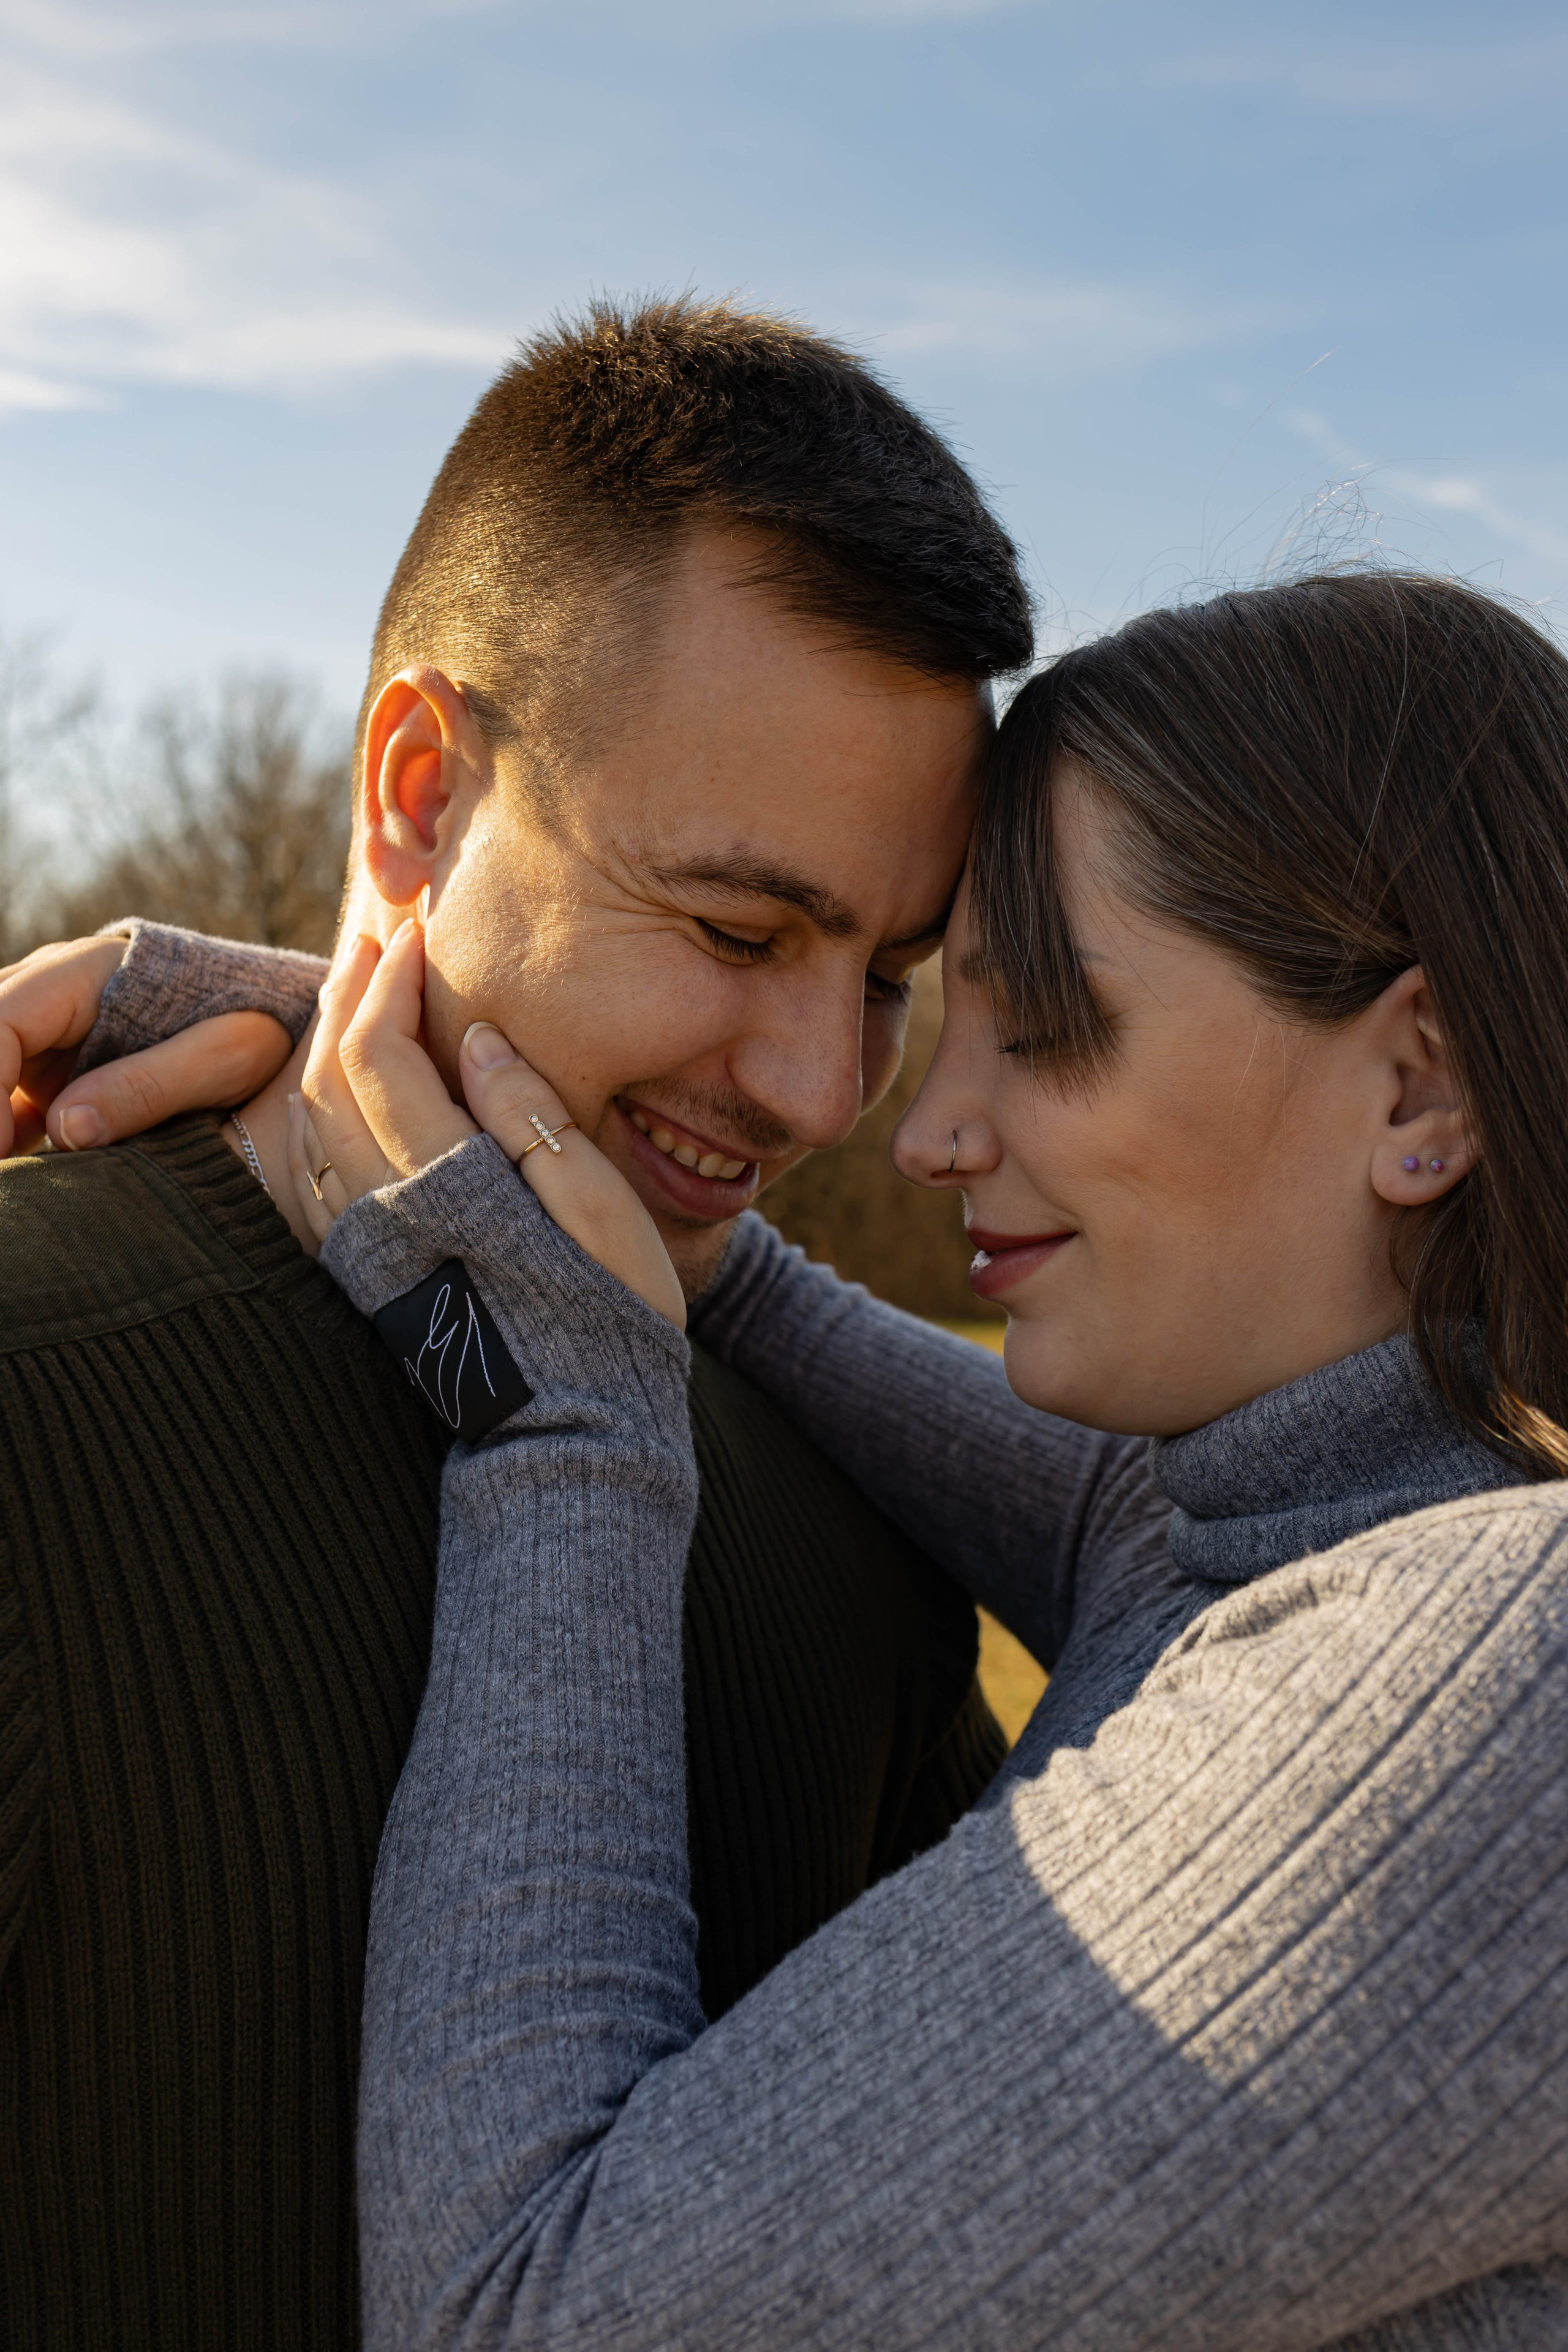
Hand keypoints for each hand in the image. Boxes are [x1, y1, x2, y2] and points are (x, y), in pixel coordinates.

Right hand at [0, 933, 293, 1157]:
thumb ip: (152, 1086)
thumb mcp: (227, 1055)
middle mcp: (48, 992)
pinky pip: (5, 1098)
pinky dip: (5, 1133)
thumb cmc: (260, 1026)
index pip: (0, 1017)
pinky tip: (23, 1168)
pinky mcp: (49, 1071)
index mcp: (84, 972)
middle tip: (3, 1163)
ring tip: (15, 1178)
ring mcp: (44, 1031)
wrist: (277, 1018)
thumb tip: (69, 1129)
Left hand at [294, 920, 684, 1328]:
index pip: (379, 1057)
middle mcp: (384, 1216)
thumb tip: (474, 1037)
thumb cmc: (612, 1319)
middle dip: (349, 996)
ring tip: (361, 989)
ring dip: (328, 1045)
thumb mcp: (603, 1212)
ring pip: (309, 1122)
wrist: (576, 1438)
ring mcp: (364, 1251)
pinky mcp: (364, 1276)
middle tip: (379, 938)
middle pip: (328, 1080)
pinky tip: (341, 1083)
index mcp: (445, 1188)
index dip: (390, 984)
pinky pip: (313, 1172)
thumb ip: (532, 1119)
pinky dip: (317, 1108)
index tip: (416, 934)